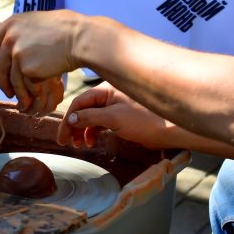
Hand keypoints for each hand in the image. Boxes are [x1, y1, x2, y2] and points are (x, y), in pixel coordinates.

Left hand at [0, 10, 82, 113]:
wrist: (81, 38)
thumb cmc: (65, 31)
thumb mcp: (35, 23)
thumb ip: (18, 33)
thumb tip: (5, 46)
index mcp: (10, 23)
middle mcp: (9, 36)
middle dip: (0, 81)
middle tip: (9, 90)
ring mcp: (17, 52)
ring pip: (9, 79)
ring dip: (16, 91)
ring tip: (24, 98)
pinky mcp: (26, 68)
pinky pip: (23, 86)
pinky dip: (31, 92)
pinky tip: (39, 93)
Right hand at [56, 83, 171, 148]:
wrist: (171, 130)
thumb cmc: (145, 120)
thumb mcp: (113, 118)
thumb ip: (90, 117)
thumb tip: (71, 119)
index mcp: (106, 89)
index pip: (79, 102)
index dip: (68, 119)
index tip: (62, 137)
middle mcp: (110, 94)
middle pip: (84, 108)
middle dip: (74, 125)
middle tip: (68, 143)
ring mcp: (116, 105)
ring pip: (93, 116)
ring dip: (84, 130)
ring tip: (82, 145)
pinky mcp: (122, 116)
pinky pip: (102, 121)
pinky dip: (95, 131)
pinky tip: (94, 141)